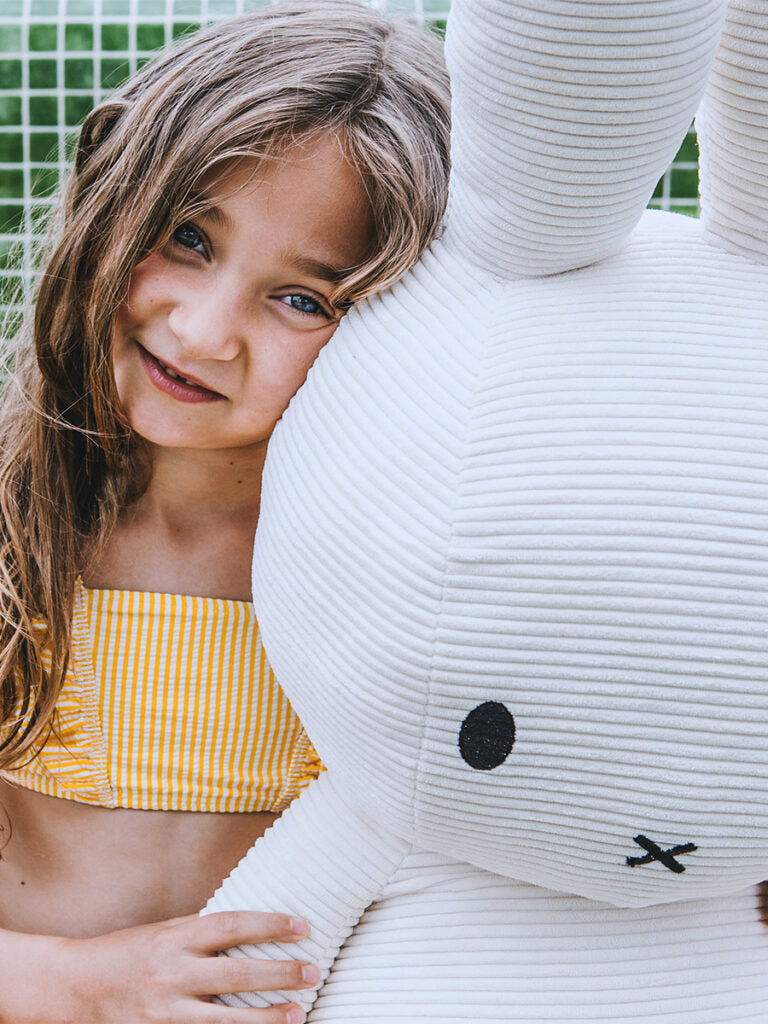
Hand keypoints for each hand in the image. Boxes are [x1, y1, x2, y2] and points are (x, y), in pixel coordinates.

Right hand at [0, 912, 315, 1023]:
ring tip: (299, 1014)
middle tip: (313, 971)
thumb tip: (251, 935)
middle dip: (280, 973)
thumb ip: (201, 937)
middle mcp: (172, 971)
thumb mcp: (163, 932)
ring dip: (266, 1017)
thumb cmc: (125, 953)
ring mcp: (164, 1010)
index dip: (270, 924)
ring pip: (226, 1018)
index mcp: (175, 936)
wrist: (72, 985)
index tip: (302, 926)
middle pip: (237, 971)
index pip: (232, 925)